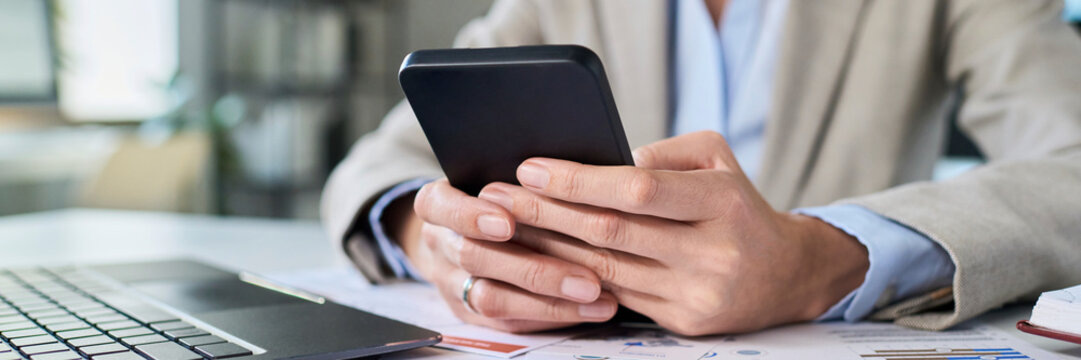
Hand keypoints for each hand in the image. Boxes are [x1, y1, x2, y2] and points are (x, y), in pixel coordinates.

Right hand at [398, 179, 617, 332]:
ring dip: (549, 300)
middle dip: (533, 269)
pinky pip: (509, 322)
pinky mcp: (470, 313)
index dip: (471, 216)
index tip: (507, 222)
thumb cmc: (495, 194)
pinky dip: (552, 314)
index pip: (439, 206)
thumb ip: (523, 181)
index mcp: (437, 203)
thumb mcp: (496, 174)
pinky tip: (591, 307)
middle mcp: (439, 244)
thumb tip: (569, 176)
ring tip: (595, 295)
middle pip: (474, 258)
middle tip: (585, 278)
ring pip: (491, 298)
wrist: (464, 229)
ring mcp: (451, 283)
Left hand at [474, 131, 869, 334]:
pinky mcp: (684, 323)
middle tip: (497, 197)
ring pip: (603, 269)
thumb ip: (663, 153)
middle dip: (546, 212)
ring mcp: (698, 294)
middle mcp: (714, 252)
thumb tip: (603, 162)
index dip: (579, 181)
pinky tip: (538, 259)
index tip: (532, 168)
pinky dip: (570, 276)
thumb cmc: (738, 206)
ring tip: (506, 226)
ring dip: (546, 247)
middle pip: (611, 232)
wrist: (786, 275)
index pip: (639, 190)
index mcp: (724, 203)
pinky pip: (614, 296)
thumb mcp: (717, 160)